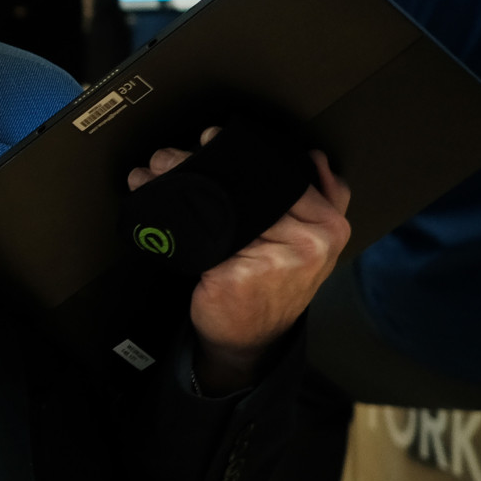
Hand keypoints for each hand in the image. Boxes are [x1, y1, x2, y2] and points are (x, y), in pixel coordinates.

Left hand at [126, 130, 352, 390]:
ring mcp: (277, 258)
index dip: (243, 151)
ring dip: (176, 183)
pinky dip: (170, 217)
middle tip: (168, 157)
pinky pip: (200, 234)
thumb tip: (313, 156)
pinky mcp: (238, 275)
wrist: (250, 341)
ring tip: (151, 176)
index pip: (283, 169)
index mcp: (329, 223)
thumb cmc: (273, 286)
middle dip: (200, 161)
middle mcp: (311, 240)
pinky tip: (153, 208)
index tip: (209, 139)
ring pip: (218, 203)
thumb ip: (322, 199)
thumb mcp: (309, 243)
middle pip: (247, 183)